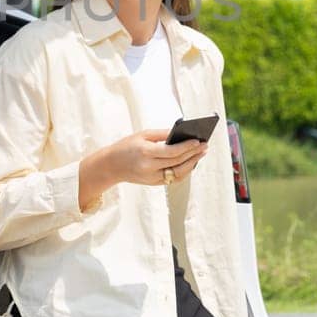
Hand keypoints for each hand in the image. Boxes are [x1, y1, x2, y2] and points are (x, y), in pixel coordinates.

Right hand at [93, 128, 208, 188]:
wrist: (111, 165)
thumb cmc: (127, 146)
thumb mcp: (142, 134)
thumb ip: (162, 134)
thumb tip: (182, 133)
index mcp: (146, 153)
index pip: (172, 152)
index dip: (187, 147)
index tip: (199, 141)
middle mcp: (149, 168)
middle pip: (178, 162)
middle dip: (193, 154)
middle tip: (205, 146)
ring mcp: (152, 178)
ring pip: (178, 173)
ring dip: (192, 163)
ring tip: (201, 154)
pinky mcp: (154, 183)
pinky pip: (173, 178)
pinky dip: (184, 171)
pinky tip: (191, 162)